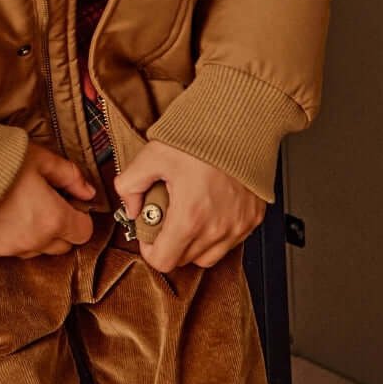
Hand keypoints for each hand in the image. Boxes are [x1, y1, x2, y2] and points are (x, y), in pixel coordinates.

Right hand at [0, 141, 96, 258]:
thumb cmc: (1, 161)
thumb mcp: (42, 159)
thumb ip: (70, 176)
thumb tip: (89, 192)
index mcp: (54, 219)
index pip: (84, 232)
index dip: (80, 217)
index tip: (69, 203)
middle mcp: (35, 241)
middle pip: (62, 246)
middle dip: (60, 227)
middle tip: (47, 203)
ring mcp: (10, 249)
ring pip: (36, 250)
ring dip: (36, 235)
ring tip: (22, 208)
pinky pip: (9, 250)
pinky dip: (11, 237)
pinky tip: (1, 215)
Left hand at [113, 141, 265, 273]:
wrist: (242, 122)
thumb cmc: (202, 136)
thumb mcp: (154, 154)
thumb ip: (130, 183)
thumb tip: (130, 207)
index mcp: (190, 216)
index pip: (164, 261)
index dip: (149, 250)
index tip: (148, 233)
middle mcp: (217, 228)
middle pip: (184, 259)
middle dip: (169, 242)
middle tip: (167, 215)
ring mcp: (238, 225)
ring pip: (208, 256)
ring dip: (193, 243)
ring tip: (188, 212)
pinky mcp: (252, 219)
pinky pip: (230, 241)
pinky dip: (216, 234)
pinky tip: (209, 209)